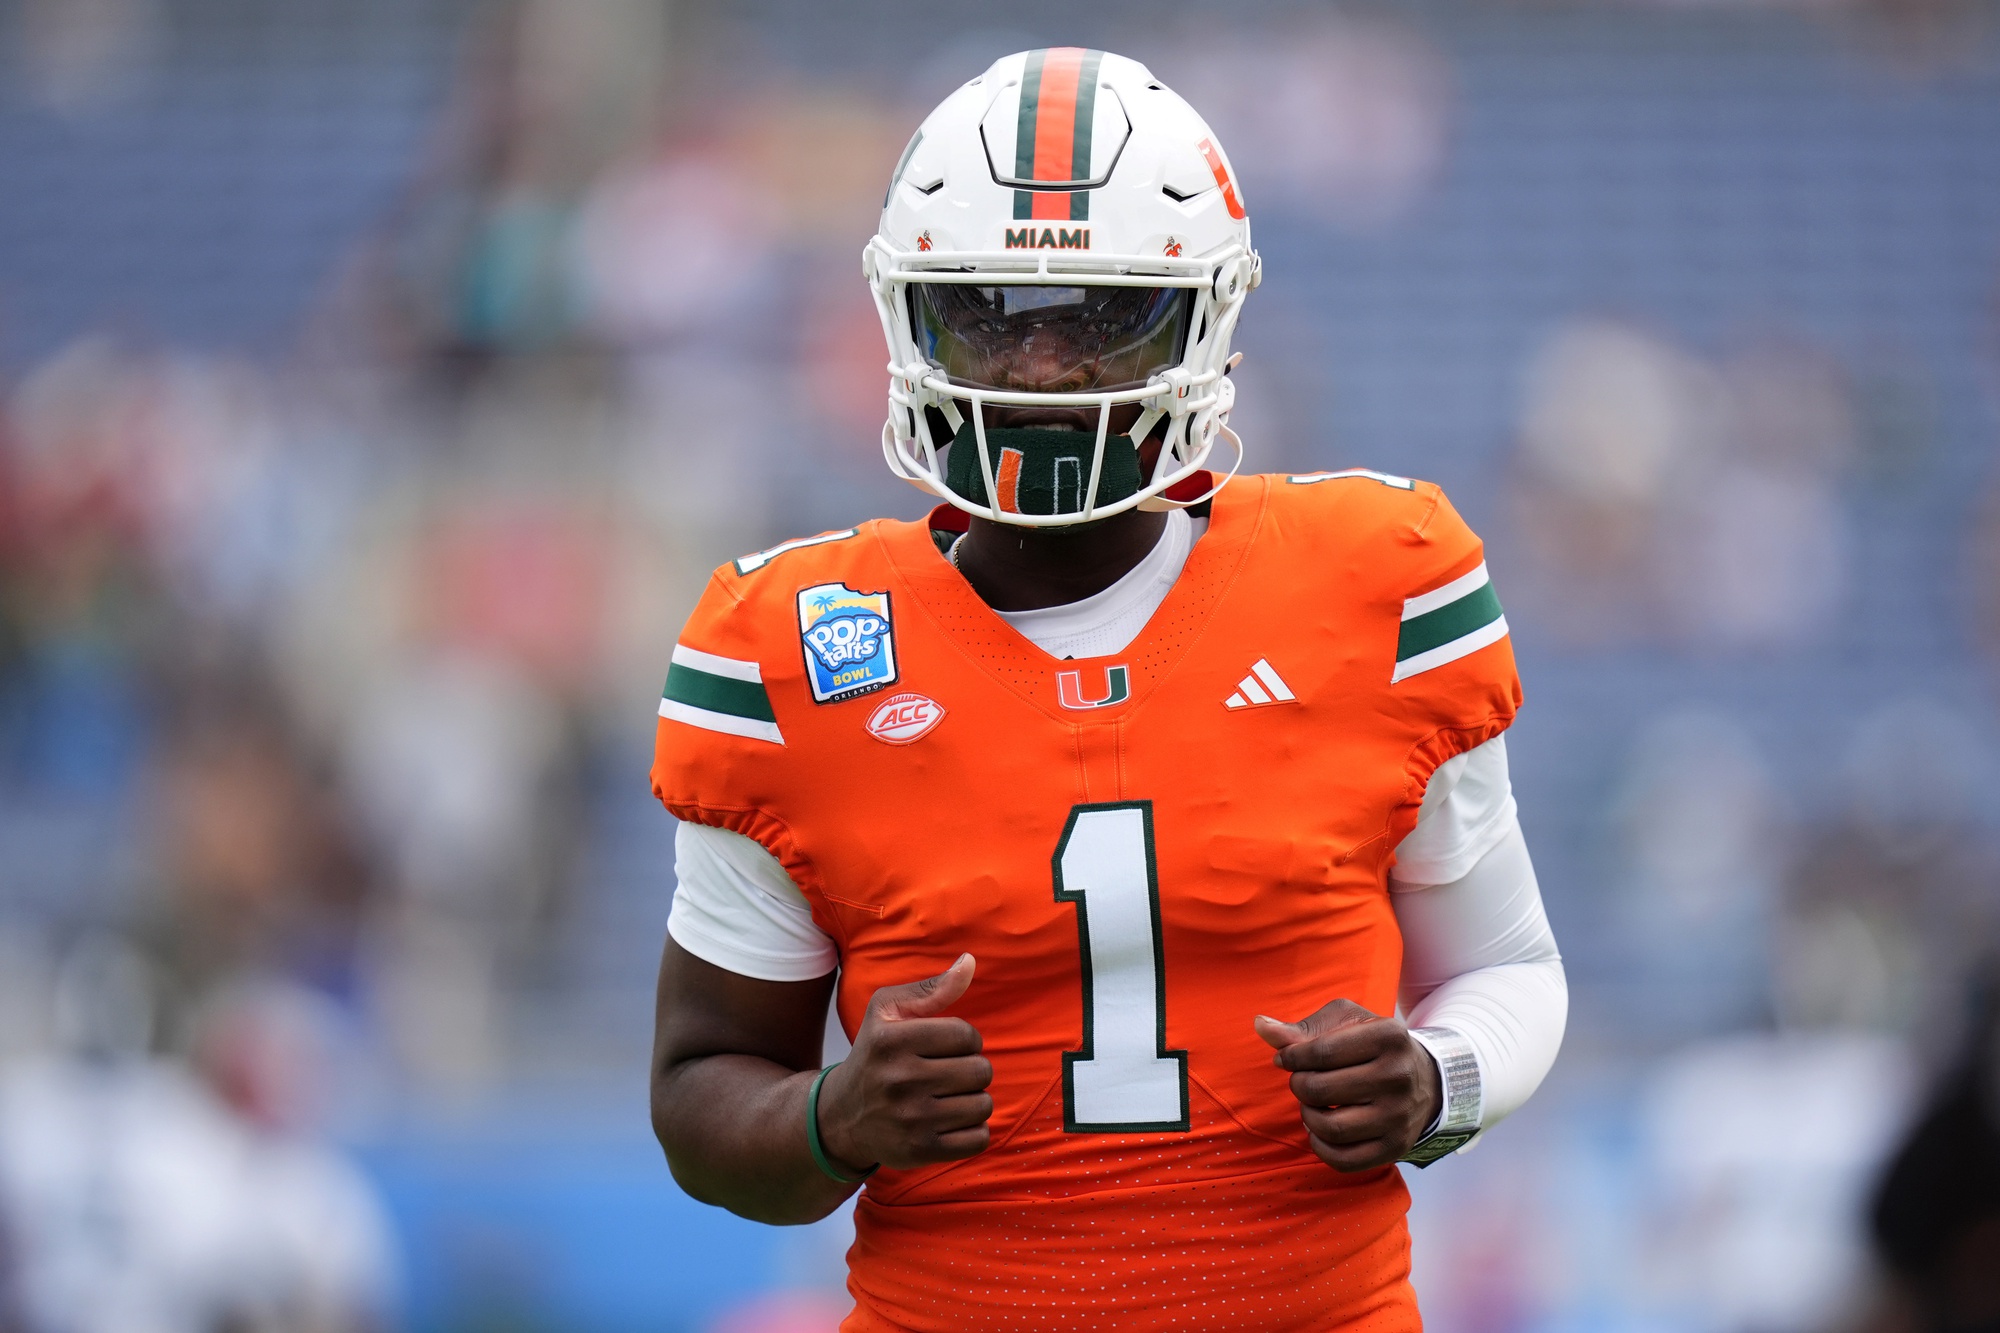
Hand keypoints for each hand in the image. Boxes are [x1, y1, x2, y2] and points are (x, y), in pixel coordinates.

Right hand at [816, 954, 992, 1173]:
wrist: (842, 1117)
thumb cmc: (874, 1055)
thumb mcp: (888, 1012)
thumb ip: (931, 988)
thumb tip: (970, 962)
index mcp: (892, 1040)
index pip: (966, 1034)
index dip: (966, 1039)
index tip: (949, 1047)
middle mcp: (900, 1079)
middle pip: (980, 1070)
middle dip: (971, 1070)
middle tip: (950, 1074)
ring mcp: (911, 1119)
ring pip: (983, 1104)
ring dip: (974, 1100)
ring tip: (950, 1097)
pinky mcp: (921, 1151)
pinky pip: (978, 1138)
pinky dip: (973, 1130)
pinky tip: (952, 1122)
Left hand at [1253, 1000, 1440, 1172]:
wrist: (1424, 1080)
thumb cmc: (1371, 1046)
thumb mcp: (1344, 1023)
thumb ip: (1300, 1028)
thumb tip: (1260, 1025)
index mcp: (1388, 1036)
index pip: (1320, 1051)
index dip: (1291, 1056)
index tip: (1285, 1059)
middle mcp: (1398, 1076)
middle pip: (1320, 1089)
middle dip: (1298, 1085)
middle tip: (1301, 1080)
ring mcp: (1399, 1116)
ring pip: (1329, 1127)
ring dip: (1307, 1116)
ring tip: (1311, 1104)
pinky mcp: (1396, 1147)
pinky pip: (1343, 1160)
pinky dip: (1320, 1147)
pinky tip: (1319, 1130)